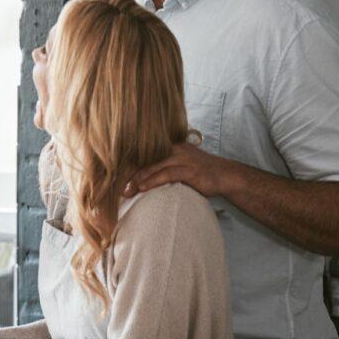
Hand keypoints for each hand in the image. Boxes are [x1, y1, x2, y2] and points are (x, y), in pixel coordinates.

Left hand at [122, 142, 239, 198]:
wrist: (226, 175)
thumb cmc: (200, 173)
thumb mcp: (179, 166)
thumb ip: (162, 168)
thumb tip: (141, 179)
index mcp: (168, 147)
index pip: (143, 154)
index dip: (127, 165)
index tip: (113, 176)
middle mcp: (173, 149)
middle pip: (144, 160)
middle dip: (128, 174)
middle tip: (114, 186)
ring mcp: (182, 158)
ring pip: (153, 167)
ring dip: (137, 180)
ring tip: (125, 191)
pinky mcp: (189, 169)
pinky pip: (167, 174)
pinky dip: (153, 181)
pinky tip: (142, 188)